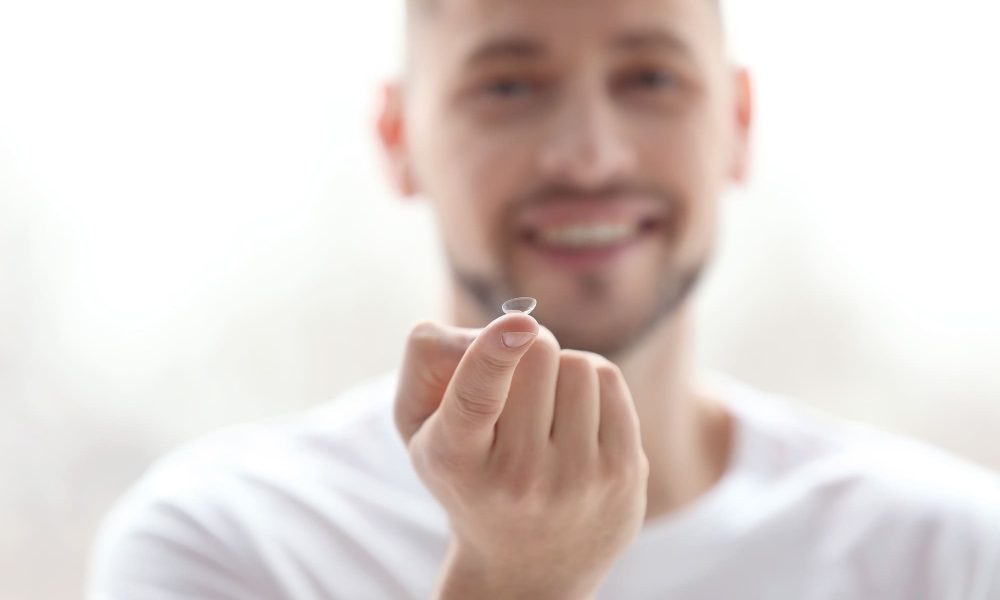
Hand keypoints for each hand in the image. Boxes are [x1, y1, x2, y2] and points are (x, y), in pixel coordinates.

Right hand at [394, 313, 648, 598]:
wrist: (526, 564)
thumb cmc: (467, 473)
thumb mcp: (422, 430)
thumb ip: (430, 361)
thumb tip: (513, 328)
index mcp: (456, 461)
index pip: (477, 399)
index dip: (496, 353)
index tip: (519, 323)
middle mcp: (517, 478)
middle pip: (536, 357)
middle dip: (526, 347)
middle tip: (517, 377)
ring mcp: (576, 480)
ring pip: (576, 364)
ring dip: (559, 366)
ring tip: (545, 403)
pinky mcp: (622, 475)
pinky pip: (608, 380)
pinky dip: (590, 380)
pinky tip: (575, 414)